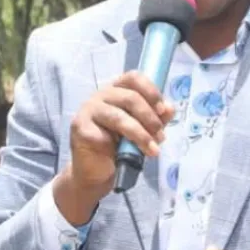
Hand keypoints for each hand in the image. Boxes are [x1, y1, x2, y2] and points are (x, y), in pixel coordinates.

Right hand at [56, 72, 173, 224]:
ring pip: (120, 117)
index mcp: (117, 90)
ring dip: (141, 134)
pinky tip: (132, 155)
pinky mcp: (80, 127)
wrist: (97, 172)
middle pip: (130, 97)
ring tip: (153, 149)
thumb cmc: (120, 147)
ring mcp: (88, 109)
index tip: (162, 110)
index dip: (151, 91)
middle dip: (150, 118)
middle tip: (160, 135)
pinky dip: (124, 145)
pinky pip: (106, 134)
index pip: (134, 78)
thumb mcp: (144, 130)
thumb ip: (156, 118)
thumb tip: (169, 108)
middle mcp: (101, 95)